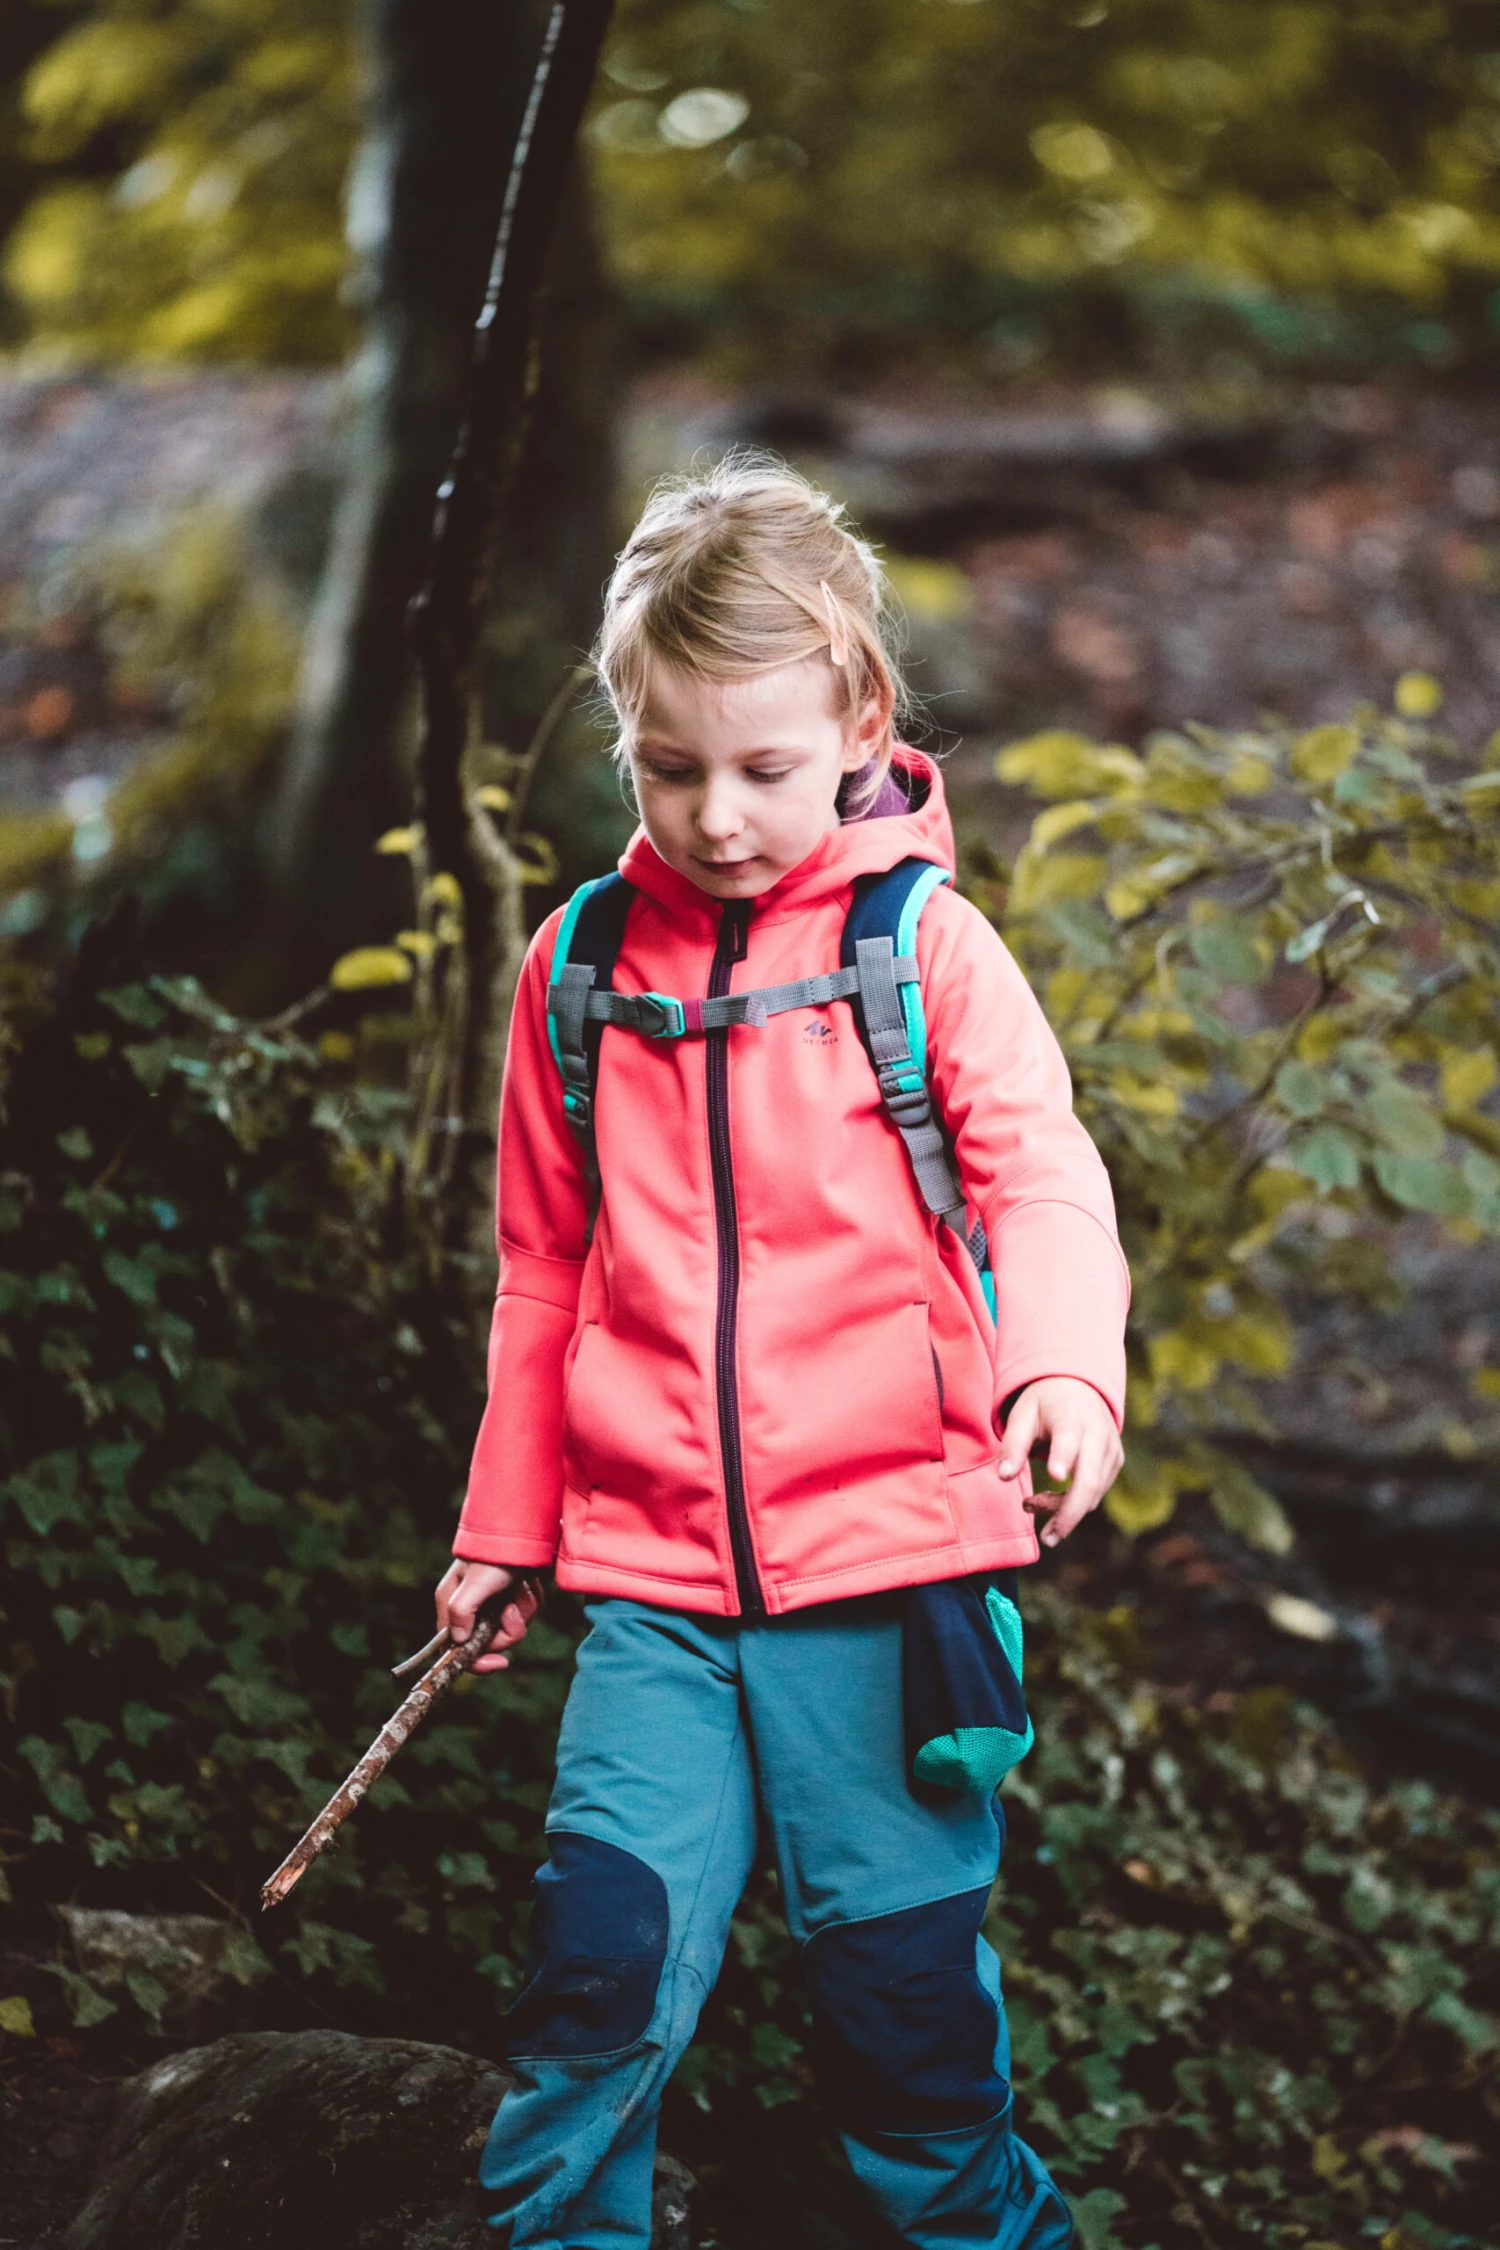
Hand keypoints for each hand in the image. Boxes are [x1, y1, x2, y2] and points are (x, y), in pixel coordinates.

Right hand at [434, 1559, 540, 1675]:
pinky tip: (530, 1582)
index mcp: (452, 1603)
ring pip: (512, 1627)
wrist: (525, 1527)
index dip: (477, 1660)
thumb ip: (462, 1611)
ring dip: (523, 1609)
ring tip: (522, 1587)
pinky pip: (526, 1612)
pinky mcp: (512, 1595)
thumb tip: (457, 1641)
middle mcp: (471, 1606)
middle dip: (508, 1628)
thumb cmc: (495, 1554)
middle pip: (491, 1641)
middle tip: (512, 1609)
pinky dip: (532, 1599)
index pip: (456, 1647)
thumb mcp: (475, 1583)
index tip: (500, 1662)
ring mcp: (493, 1601)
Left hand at [997, 1377, 1122, 1548]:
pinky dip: (1073, 1504)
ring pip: (1092, 1494)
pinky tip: (1050, 1499)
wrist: (1078, 1386)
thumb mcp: (1022, 1415)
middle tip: (1047, 1539)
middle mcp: (1098, 1435)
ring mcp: (1111, 1450)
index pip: (1069, 1440)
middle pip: (1089, 1482)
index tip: (1055, 1476)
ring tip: (1030, 1504)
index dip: (1063, 1458)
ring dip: (1063, 1510)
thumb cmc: (1044, 1404)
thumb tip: (1005, 1477)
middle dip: (1068, 1514)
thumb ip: (1013, 1445)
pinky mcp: (1115, 1463)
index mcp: (1071, 1417)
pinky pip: (1096, 1493)